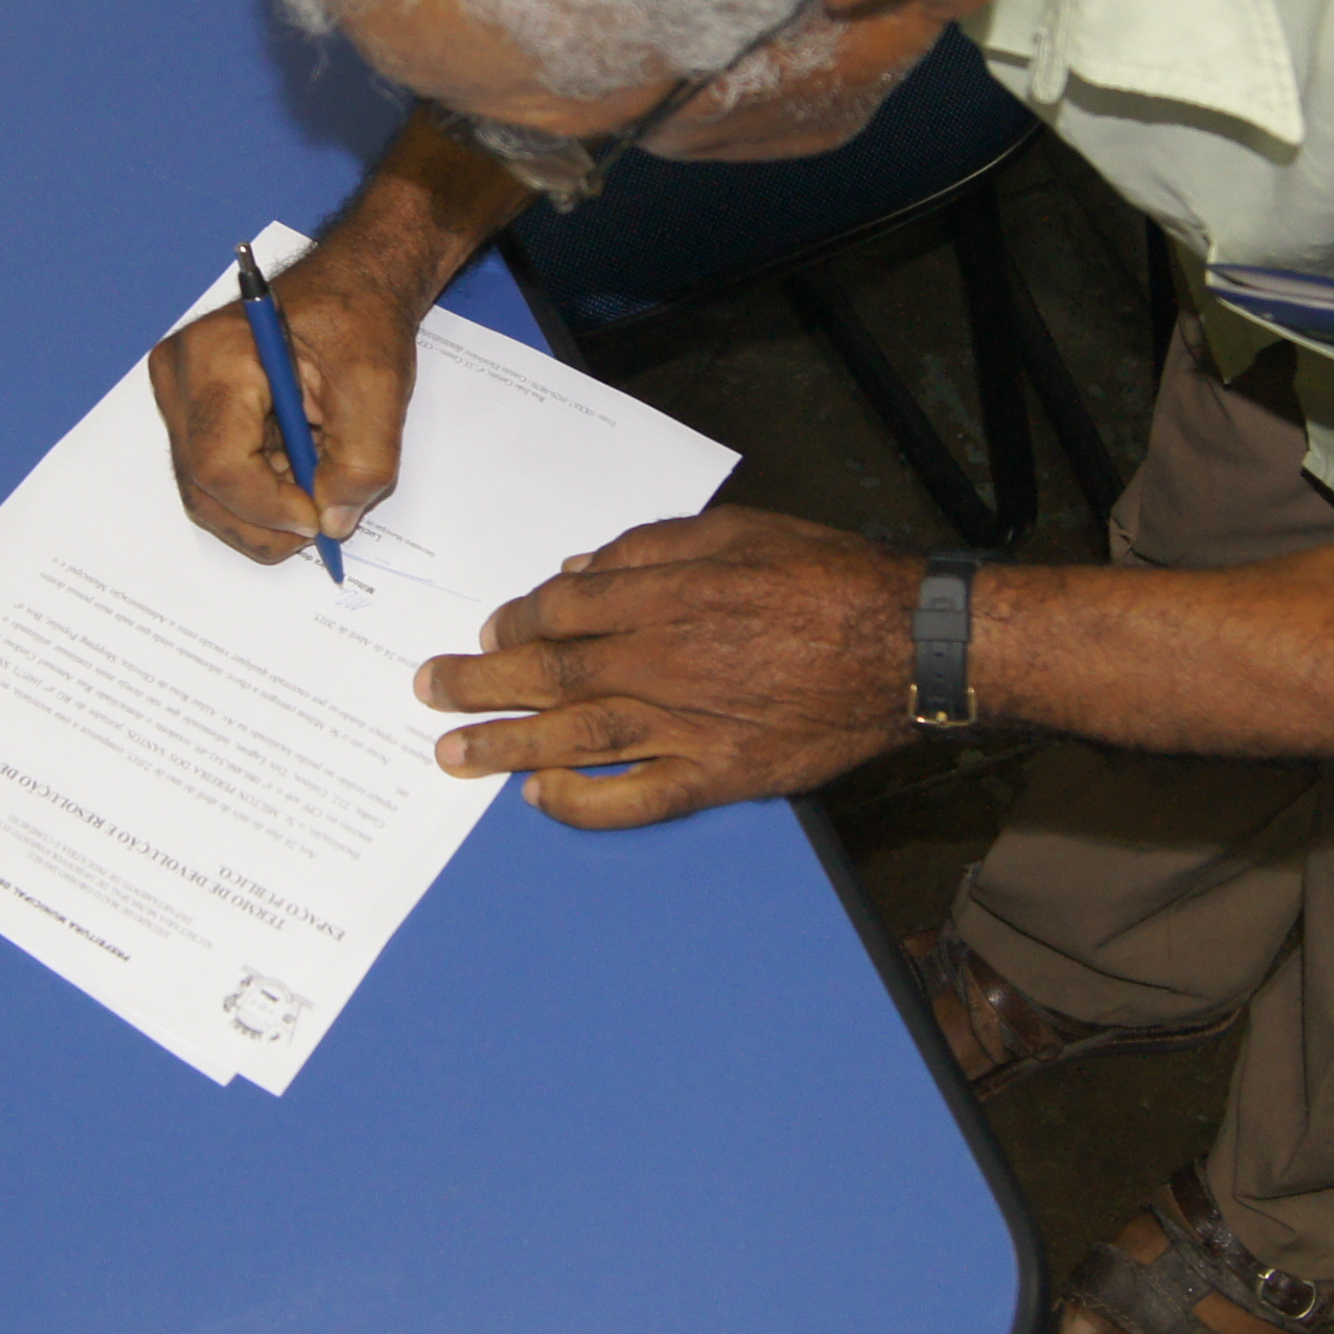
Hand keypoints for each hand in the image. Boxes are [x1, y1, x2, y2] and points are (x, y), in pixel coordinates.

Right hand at [147, 255, 421, 563]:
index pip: (218, 462)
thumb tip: (333, 520)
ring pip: (207, 491)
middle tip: (323, 521)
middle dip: (267, 519)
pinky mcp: (192, 413)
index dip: (268, 507)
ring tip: (317, 482)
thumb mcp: (378, 386)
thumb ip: (361, 461)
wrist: (350, 287)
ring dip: (266, 508)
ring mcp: (180, 396)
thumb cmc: (358, 318)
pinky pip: (215, 478)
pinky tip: (299, 467)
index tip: (318, 519)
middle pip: (204, 486)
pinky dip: (261, 491)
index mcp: (216, 355)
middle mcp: (181, 375)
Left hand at [419, 509, 924, 827]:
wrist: (905, 645)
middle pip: (548, 671)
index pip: (561, 608)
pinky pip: (637, 798)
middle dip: (479, 680)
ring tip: (452, 753)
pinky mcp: (719, 773)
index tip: (491, 629)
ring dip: (504, 744)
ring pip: (574, 736)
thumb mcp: (737, 531)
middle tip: (428, 691)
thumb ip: (652, 549)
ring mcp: (688, 723)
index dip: (515, 619)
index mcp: (666, 593)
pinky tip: (543, 800)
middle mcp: (663, 659)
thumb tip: (579, 573)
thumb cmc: (826, 577)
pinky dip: (585, 802)